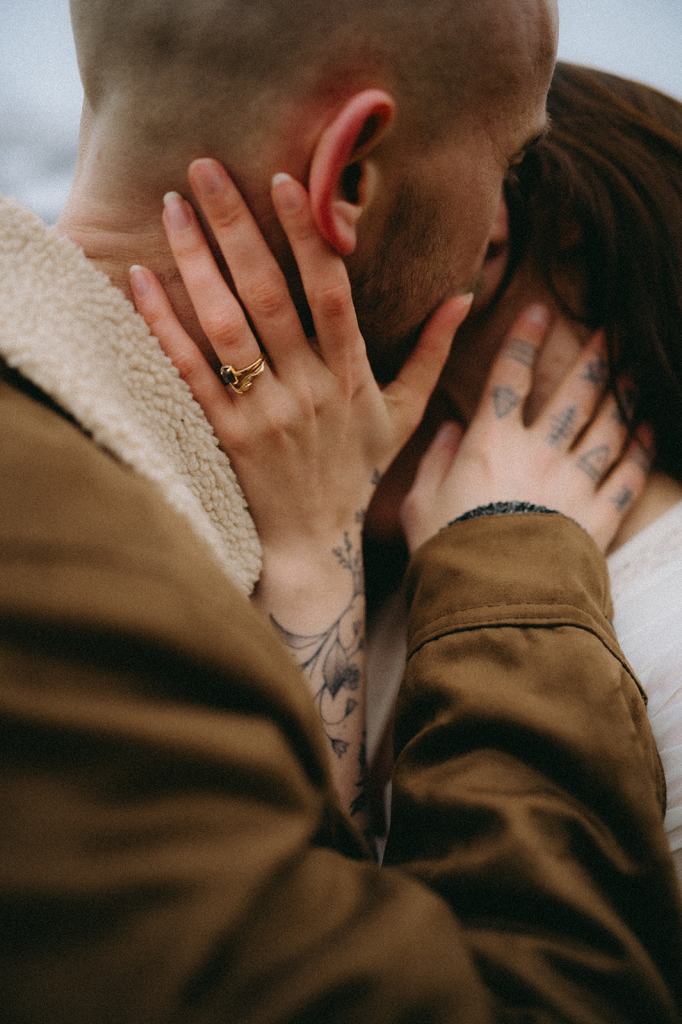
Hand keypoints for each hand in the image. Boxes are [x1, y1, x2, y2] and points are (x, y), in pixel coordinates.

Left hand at [129, 159, 471, 829]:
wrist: (315, 548)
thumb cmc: (356, 476)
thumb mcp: (404, 418)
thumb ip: (434, 355)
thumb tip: (465, 297)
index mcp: (353, 376)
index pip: (331, 292)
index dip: (308, 235)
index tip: (285, 181)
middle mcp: (310, 388)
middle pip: (270, 294)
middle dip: (237, 226)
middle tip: (204, 169)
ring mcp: (266, 413)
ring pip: (228, 326)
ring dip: (198, 262)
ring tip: (173, 208)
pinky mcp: (228, 436)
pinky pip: (192, 372)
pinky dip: (166, 325)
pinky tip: (143, 281)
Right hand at [401, 305, 651, 552]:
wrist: (489, 600)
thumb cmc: (446, 553)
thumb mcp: (418, 505)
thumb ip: (434, 461)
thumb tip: (447, 429)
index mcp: (490, 444)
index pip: (509, 377)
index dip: (524, 341)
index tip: (540, 311)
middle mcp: (538, 453)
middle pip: (575, 393)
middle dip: (596, 356)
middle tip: (612, 331)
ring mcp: (573, 483)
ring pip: (609, 426)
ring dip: (624, 394)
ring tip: (636, 371)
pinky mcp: (597, 517)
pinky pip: (628, 476)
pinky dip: (641, 450)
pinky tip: (648, 430)